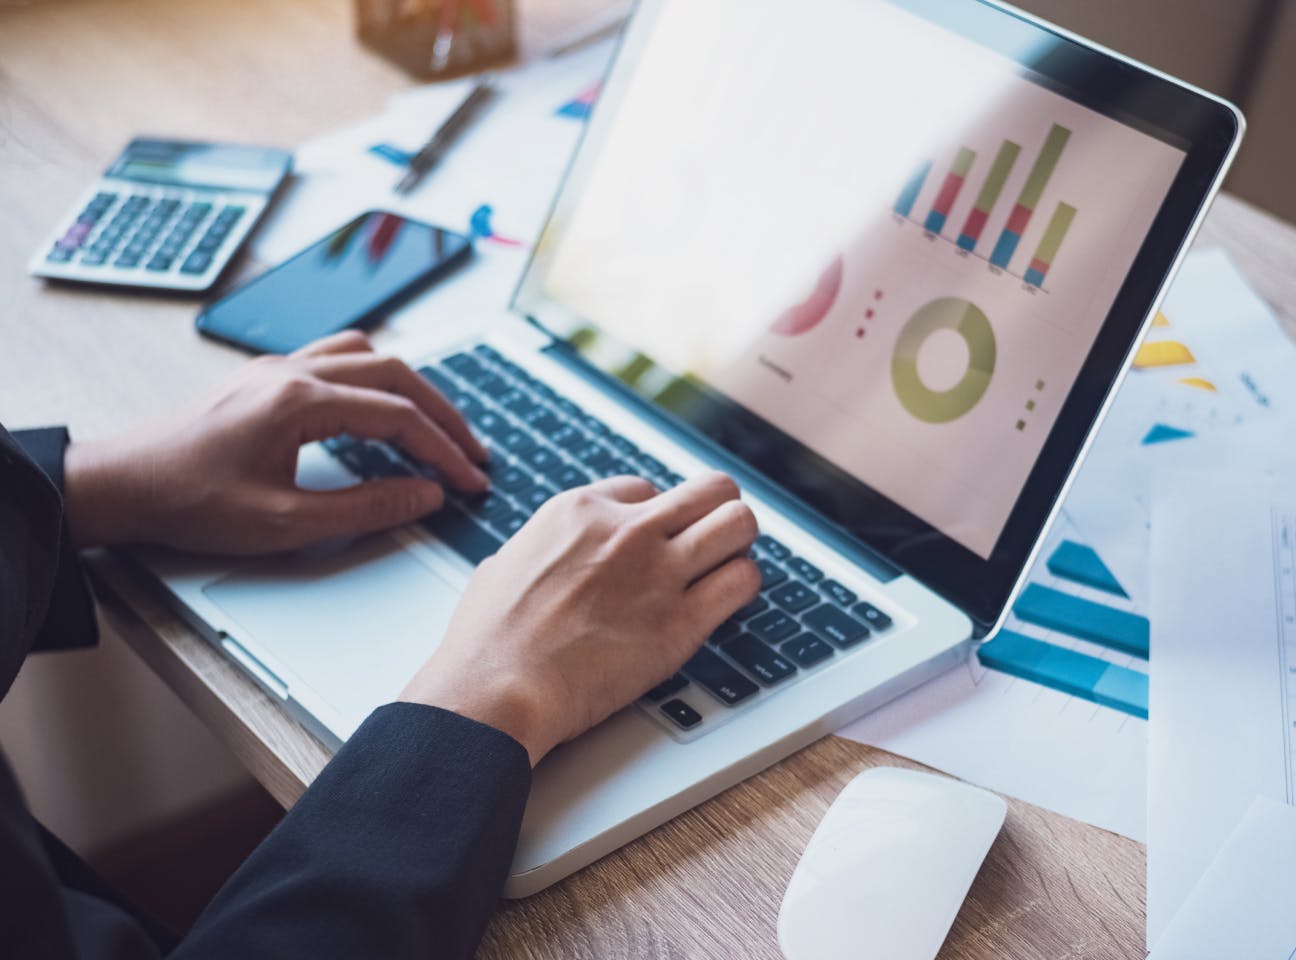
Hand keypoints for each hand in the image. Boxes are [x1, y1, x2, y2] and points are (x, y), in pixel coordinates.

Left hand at [63, 331, 488, 553]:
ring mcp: (277, 368)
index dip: (444, 450)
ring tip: (436, 426)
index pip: (398, 416)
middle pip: (395, 374)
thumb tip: (424, 495)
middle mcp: (292, 371)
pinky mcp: (265, 378)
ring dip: (411, 388)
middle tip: (472, 453)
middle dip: (443, 414)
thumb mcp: (284, 523)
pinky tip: (378, 407)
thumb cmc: (189, 501)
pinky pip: (337, 358)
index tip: (471, 481)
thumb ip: (364, 509)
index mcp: (300, 401)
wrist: (120, 483)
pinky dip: (374, 378)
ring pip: (367, 355)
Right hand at [400, 472, 760, 764]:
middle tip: (709, 541)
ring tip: (725, 566)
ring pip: (739, 523)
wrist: (495, 690)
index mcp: (579, 511)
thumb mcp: (501, 566)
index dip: (653, 516)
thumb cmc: (488, 642)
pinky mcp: (681, 623)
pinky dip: (742, 587)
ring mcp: (658, 573)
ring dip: (737, 543)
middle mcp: (626, 531)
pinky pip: (742, 581)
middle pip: (709, 489)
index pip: (645, 488)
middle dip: (714, 511)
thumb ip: (538, 552)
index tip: (654, 541)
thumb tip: (543, 558)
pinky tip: (726, 600)